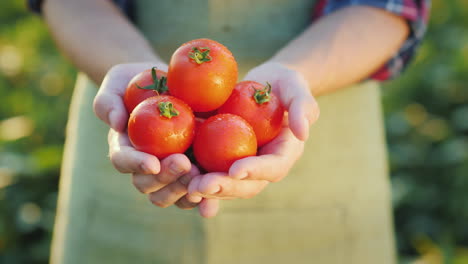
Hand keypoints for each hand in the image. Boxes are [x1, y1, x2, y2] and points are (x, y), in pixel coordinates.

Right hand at [94, 63, 216, 216]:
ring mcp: (167, 172)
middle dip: (165, 178)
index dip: (136, 164)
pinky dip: (203, 199)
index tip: (152, 163)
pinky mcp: (191, 172)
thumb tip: (116, 122)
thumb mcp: (117, 81)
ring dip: (183, 190)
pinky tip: (214, 197)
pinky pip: (194, 192)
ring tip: (201, 176)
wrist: (167, 83)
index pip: (123, 160)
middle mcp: (144, 165)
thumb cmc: (136, 81)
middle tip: (185, 164)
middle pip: (147, 184)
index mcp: (125, 147)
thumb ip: (108, 101)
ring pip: (169, 194)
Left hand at [187, 62, 319, 214]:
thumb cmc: (283, 84)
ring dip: (206, 189)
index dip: (255, 171)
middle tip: (202, 185)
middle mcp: (262, 167)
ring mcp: (241, 165)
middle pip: (246, 185)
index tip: (236, 169)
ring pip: (225, 185)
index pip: (272, 168)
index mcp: (282, 154)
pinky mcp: (222, 160)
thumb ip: (303, 107)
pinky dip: (194, 179)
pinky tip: (176, 178)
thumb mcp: (296, 88)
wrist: (264, 86)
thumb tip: (303, 133)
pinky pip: (209, 172)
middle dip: (225, 188)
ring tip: (186, 186)